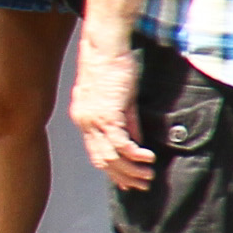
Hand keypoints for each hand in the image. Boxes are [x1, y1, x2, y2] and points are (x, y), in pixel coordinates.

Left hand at [72, 40, 153, 191]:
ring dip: (132, 170)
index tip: (127, 182)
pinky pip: (121, 143)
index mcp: (83, 118)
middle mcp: (84, 122)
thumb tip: (136, 143)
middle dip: (123, 176)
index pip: (96, 153)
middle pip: (102, 160)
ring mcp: (93, 120)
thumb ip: (126, 122)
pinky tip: (148, 159)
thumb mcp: (119, 98)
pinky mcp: (107, 114)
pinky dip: (135, 155)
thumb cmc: (111, 65)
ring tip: (148, 176)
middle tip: (142, 185)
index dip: (112, 170)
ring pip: (111, 156)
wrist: (104, 47)